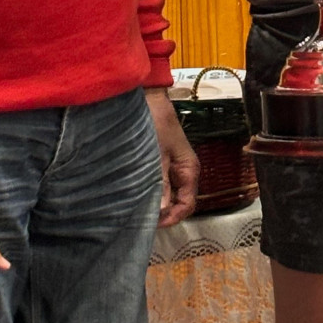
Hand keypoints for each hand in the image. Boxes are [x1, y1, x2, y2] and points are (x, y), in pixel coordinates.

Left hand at [146, 87, 198, 226]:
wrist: (147, 99)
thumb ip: (159, 183)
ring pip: (165, 195)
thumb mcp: (157, 155)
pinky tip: (133, 194)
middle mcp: (183, 172)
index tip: (153, 224)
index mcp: (189, 171)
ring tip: (134, 209)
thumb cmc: (156, 122)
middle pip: (176, 203)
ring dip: (152, 202)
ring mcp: (171, 168)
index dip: (172, 218)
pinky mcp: (158, 164)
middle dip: (161, 213)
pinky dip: (147, 191)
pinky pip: (156, 184)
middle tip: (139, 219)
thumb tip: (160, 211)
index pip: (187, 205)